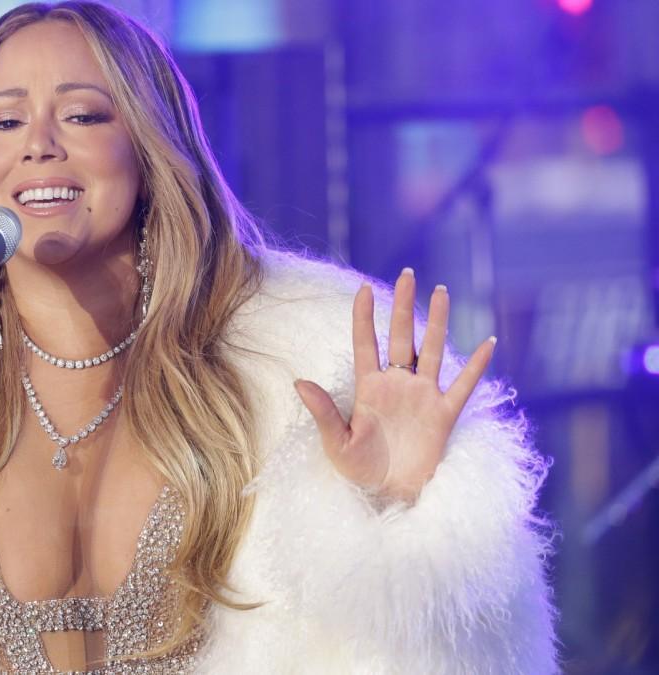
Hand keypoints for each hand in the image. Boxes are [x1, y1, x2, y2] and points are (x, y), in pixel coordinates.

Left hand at [294, 269, 496, 502]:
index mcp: (368, 388)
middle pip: (401, 337)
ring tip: (441, 290)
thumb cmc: (358, 471)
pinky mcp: (444, 415)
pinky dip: (477, 365)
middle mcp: (397, 385)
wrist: (389, 495)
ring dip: (437, 322)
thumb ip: (322, 411)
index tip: (364, 289)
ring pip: (432, 350)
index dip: (365, 317)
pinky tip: (489, 341)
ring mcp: (422, 397)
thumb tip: (299, 381)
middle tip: (407, 274)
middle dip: (403, 306)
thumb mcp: (336, 443)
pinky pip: (464, 385)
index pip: (366, 343)